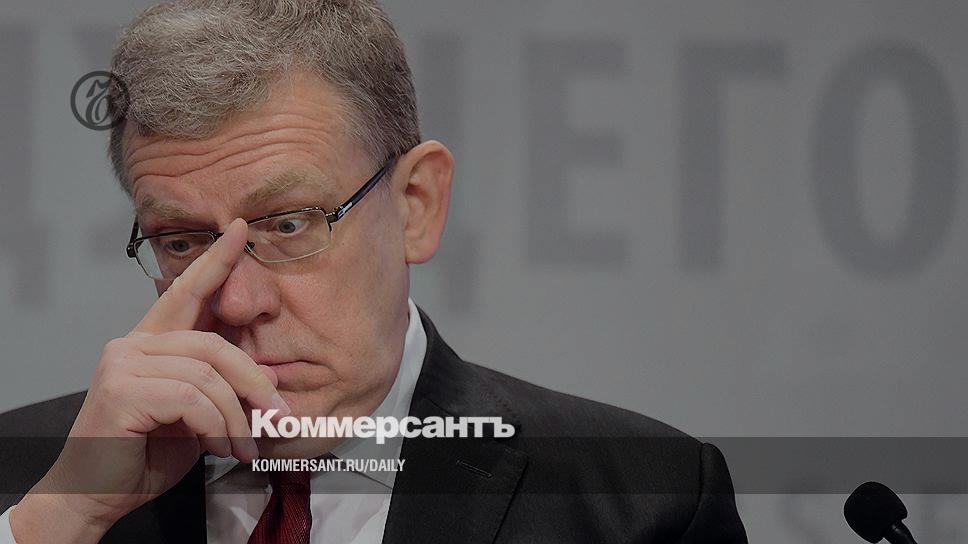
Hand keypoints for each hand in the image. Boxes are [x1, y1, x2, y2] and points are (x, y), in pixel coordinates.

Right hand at [11, 218, 289, 542]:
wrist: (96, 495)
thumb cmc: (145, 455)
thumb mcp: (196, 416)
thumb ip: (221, 389)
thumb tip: (271, 380)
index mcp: (151, 342)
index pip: (187, 291)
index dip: (217, 260)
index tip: (241, 230)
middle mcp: (132, 344)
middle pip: (215, 344)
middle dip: (255, 382)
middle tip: (279, 416)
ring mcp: (122, 364)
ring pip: (208, 375)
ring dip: (236, 417)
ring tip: (242, 446)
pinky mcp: (121, 390)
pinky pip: (192, 399)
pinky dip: (216, 426)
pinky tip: (219, 448)